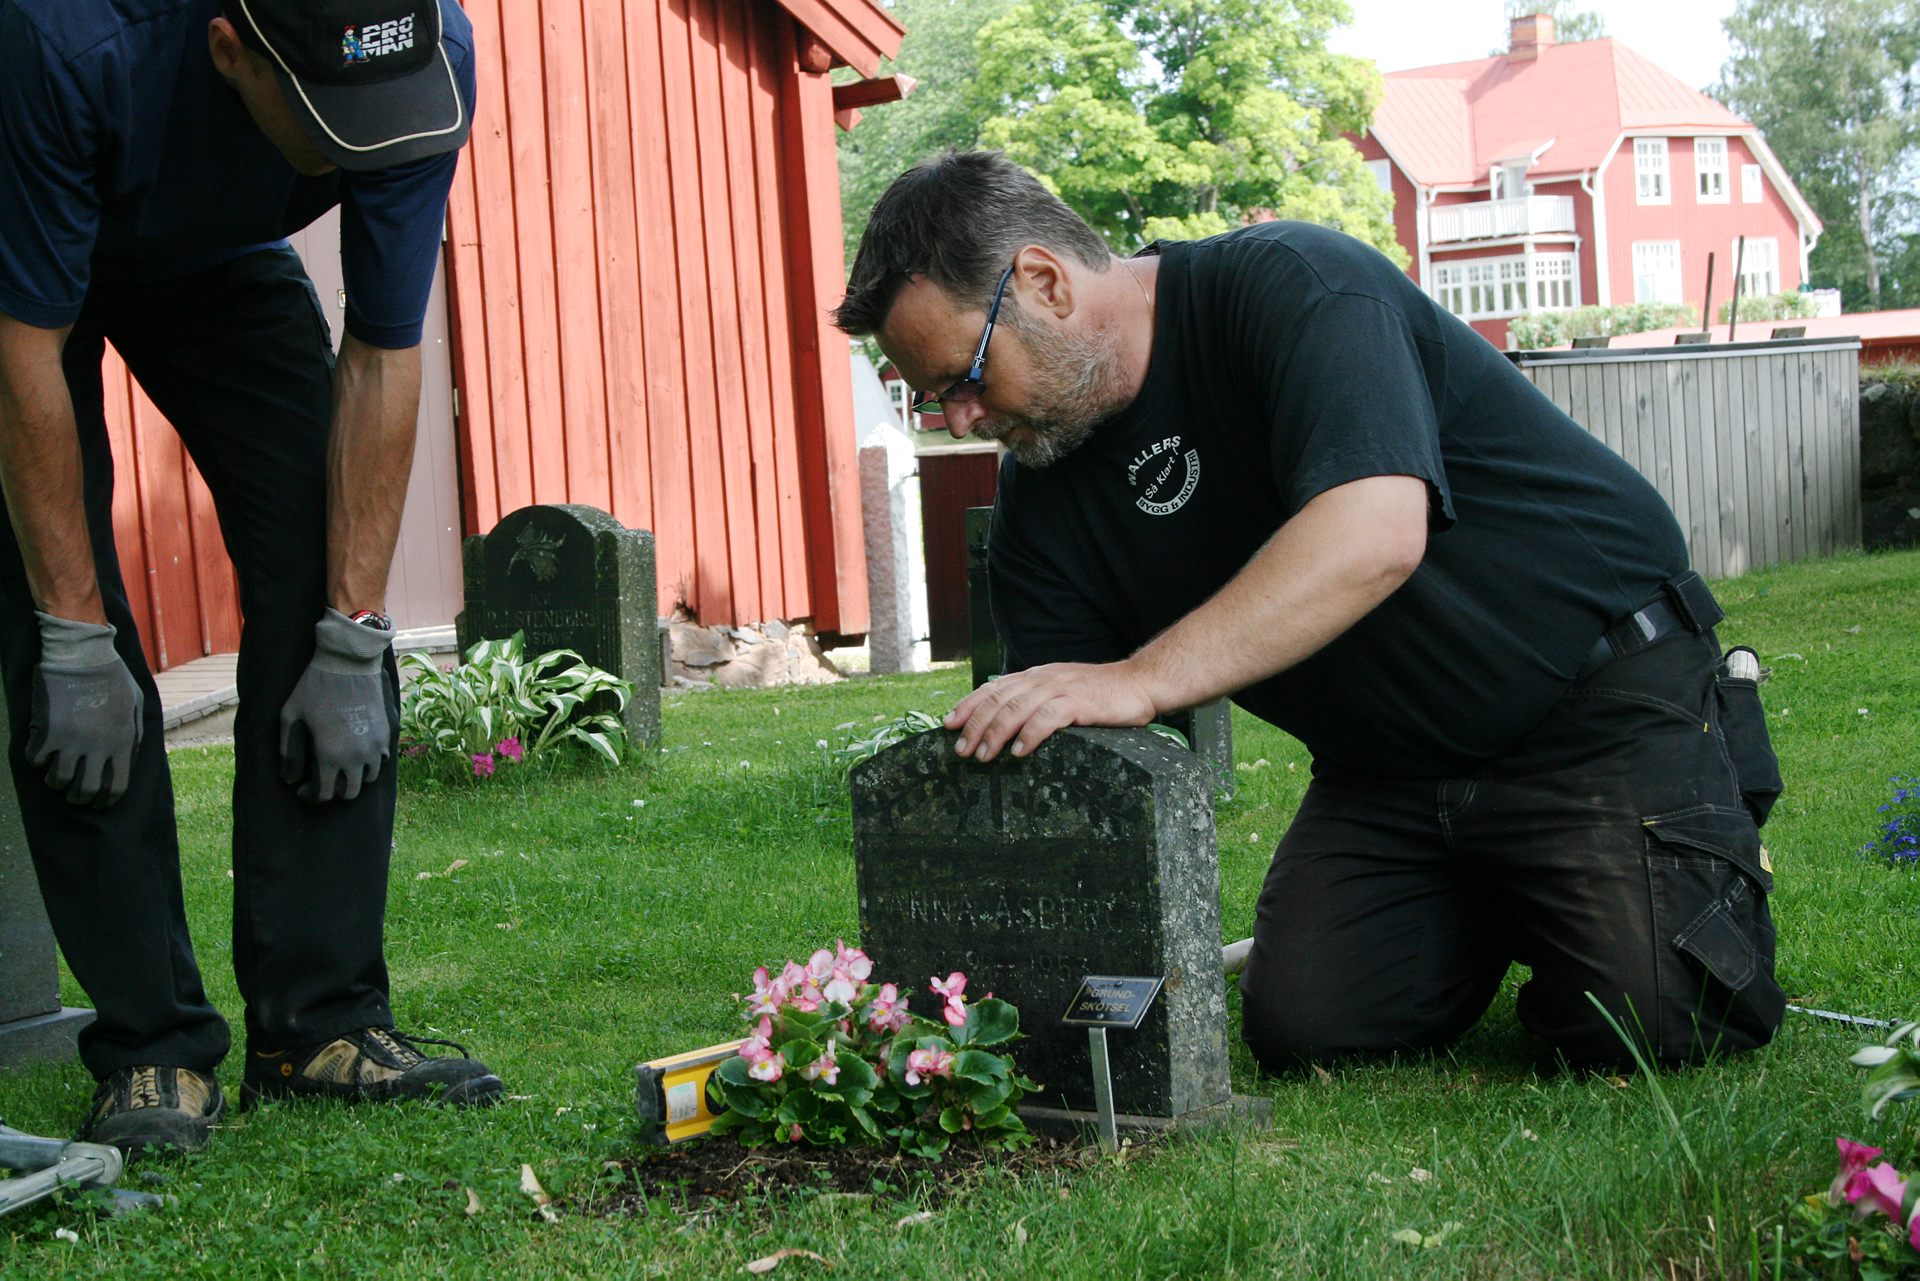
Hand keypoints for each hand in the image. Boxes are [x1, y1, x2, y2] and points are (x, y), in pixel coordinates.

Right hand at [27, 612, 143, 807]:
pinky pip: (36, 761)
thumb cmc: (112, 677)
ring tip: (56, 776)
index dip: (106, 801)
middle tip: (74, 794)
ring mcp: (71, 740)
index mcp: (123, 741)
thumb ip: (134, 735)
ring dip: (56, 783)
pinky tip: (42, 754)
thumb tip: (130, 762)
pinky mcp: (47, 731)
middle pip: (86, 790)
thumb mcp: (136, 706)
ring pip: (58, 781)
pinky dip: (38, 763)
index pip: (117, 787)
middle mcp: (98, 746)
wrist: (83, 655)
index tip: (98, 804)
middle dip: (79, 797)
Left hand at [279, 608, 396, 802]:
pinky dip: (369, 763)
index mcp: (331, 756)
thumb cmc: (314, 687)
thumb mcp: (290, 716)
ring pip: (368, 779)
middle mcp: (357, 757)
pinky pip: (381, 760)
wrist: (349, 662)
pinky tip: (356, 751)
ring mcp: (375, 746)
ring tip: (340, 766)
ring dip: (353, 777)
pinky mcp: (386, 734)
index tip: (302, 788)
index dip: (310, 795)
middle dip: (333, 791)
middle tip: (321, 780)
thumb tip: (290, 779)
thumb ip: (289, 752)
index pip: (323, 794)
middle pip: (349, 793)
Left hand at [944, 660, 1158, 761]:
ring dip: (995, 734)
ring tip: (982, 756)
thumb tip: (1006, 724)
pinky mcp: (1079, 702)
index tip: (948, 726)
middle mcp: (1042, 679)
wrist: (1140, 682)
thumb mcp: (1061, 692)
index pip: (992, 689)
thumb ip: (1036, 701)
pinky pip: (1047, 718)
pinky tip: (1019, 752)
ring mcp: (1060, 689)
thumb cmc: (1100, 694)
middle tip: (961, 751)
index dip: (968, 706)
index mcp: (1035, 677)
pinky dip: (1029, 735)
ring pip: (1016, 709)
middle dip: (975, 726)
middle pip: (997, 700)